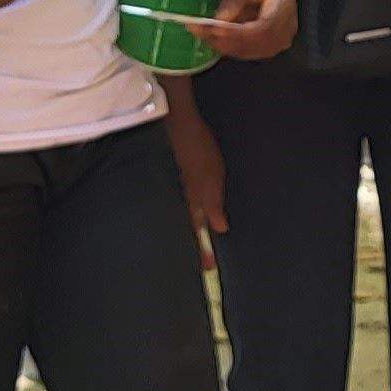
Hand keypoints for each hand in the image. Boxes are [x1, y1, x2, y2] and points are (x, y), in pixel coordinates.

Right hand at [165, 111, 228, 269]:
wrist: (175, 121)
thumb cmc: (197, 149)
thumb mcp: (211, 176)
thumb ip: (213, 204)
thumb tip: (219, 229)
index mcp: (188, 202)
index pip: (195, 234)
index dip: (201, 252)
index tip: (207, 269)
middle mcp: (177, 199)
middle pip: (185, 228)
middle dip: (190, 246)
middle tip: (197, 263)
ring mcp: (173, 188)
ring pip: (180, 216)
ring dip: (187, 230)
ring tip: (193, 243)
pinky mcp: (172, 177)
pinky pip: (178, 201)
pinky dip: (185, 211)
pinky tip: (188, 210)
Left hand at [198, 0, 295, 62]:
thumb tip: (220, 20)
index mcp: (284, 3)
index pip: (263, 27)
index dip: (237, 33)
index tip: (213, 28)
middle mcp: (287, 24)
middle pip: (254, 43)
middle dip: (224, 40)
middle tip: (197, 29)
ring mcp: (281, 38)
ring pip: (249, 51)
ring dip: (223, 45)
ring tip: (200, 31)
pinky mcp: (271, 45)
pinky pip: (248, 52)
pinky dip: (228, 47)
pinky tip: (212, 36)